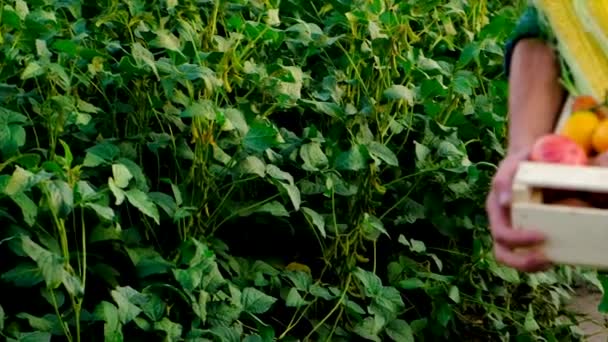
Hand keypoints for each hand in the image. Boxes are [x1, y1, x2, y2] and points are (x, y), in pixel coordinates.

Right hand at [486, 148, 551, 271]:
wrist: (529, 159)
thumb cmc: (521, 161)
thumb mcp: (512, 163)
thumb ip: (504, 178)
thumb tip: (505, 202)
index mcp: (495, 208)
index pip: (501, 234)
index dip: (519, 240)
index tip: (542, 235)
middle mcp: (501, 222)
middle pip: (502, 253)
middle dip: (522, 262)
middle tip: (545, 260)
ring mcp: (511, 228)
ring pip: (512, 258)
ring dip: (529, 265)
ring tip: (550, 262)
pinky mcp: (523, 231)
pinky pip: (526, 252)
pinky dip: (538, 258)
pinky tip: (554, 255)